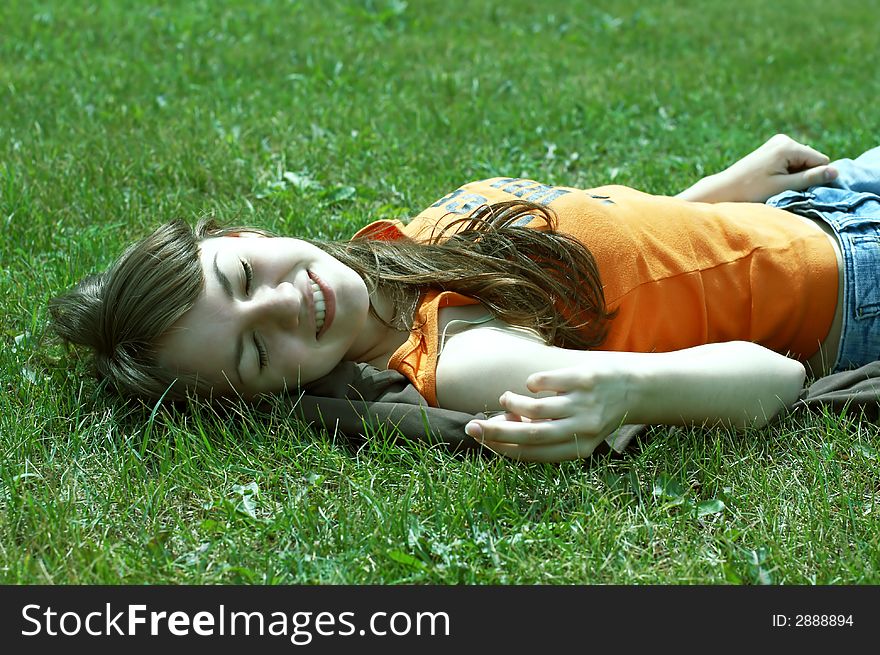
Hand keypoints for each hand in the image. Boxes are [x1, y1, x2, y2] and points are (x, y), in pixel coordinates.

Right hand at [464, 366, 634, 461]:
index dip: (501, 448)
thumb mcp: (576, 432)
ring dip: (511, 402)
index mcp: (578, 449)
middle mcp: (582, 429)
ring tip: (506, 398)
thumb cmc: (596, 412)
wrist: (637, 388)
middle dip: (495, 432)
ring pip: (534, 408)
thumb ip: (544, 434)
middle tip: (472, 426)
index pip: (532, 453)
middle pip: (529, 435)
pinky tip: (532, 385)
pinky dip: (531, 384)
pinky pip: (544, 382)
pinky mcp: (584, 379)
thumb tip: (501, 428)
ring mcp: (584, 404)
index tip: (481, 439)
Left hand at [678, 134, 837, 202]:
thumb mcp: (784, 187)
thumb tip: (836, 172)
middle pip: (811, 160)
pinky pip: (790, 161)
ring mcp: (777, 143)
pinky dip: (785, 173)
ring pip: (801, 162)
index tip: (795, 188)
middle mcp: (784, 140)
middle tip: (781, 187)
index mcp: (788, 146)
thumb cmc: (751, 190)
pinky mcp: (771, 149)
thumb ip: (810, 179)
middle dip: (802, 176)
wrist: (724, 189)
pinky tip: (770, 179)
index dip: (813, 177)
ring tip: (773, 184)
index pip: (820, 161)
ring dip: (793, 176)